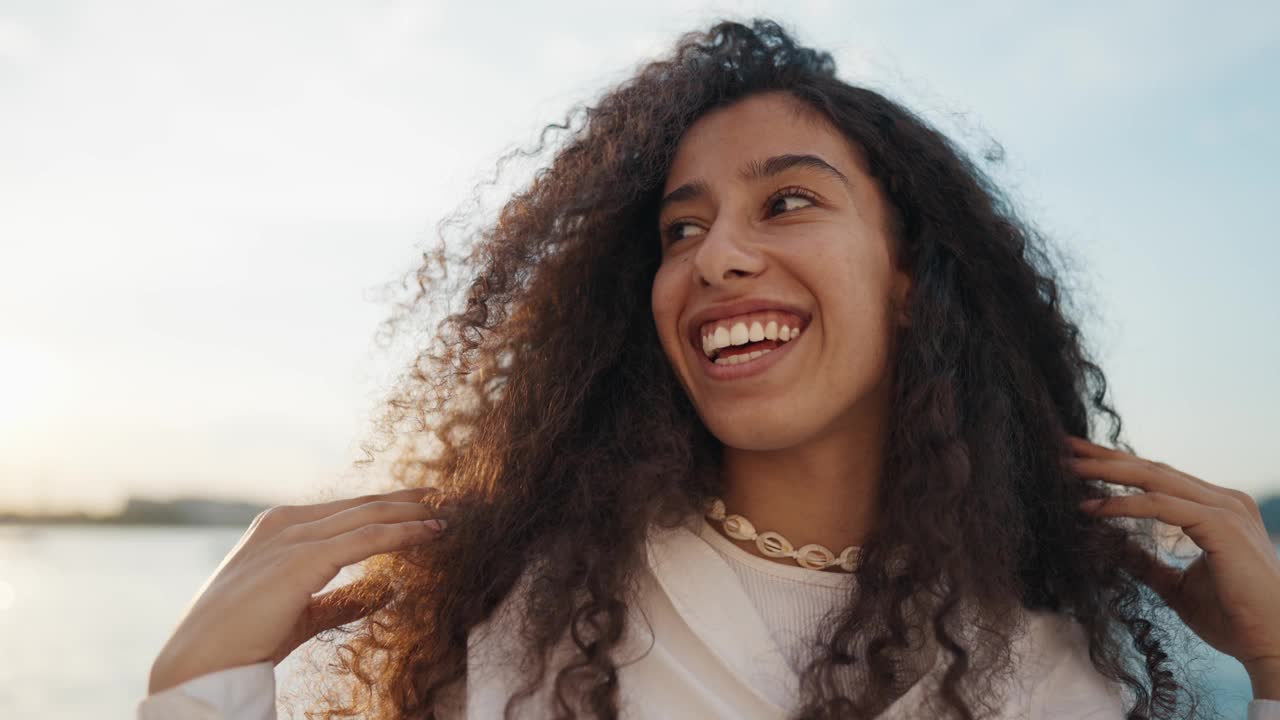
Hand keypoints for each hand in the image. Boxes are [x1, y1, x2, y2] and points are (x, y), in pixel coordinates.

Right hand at [148, 487, 450, 694]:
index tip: (424, 506)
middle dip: (407, 501)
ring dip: (412, 514)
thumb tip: (384, 592)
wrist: (201, 661)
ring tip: (447, 514)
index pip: (347, 509)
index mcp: (279, 527)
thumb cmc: (243, 641)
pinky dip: (401, 534)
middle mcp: (285, 523)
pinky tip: (429, 534)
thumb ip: (341, 599)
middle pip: (362, 504)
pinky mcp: (302, 559)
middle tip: (446, 496)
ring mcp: (292, 537)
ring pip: (368, 516)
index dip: (388, 506)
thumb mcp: (301, 612)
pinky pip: (365, 540)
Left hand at [1064, 435, 1279, 691]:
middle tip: (1065, 447)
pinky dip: (1123, 504)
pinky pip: (1161, 505)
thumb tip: (1110, 547)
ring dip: (1106, 471)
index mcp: (1216, 509)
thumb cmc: (1234, 619)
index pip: (1157, 477)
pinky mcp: (1222, 525)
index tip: (1077, 460)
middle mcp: (1223, 501)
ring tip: (1067, 469)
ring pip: (1153, 478)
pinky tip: (1092, 506)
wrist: (1274, 646)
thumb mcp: (1175, 586)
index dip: (1116, 466)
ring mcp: (1225, 509)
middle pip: (1152, 468)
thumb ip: (1147, 563)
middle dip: (1105, 457)